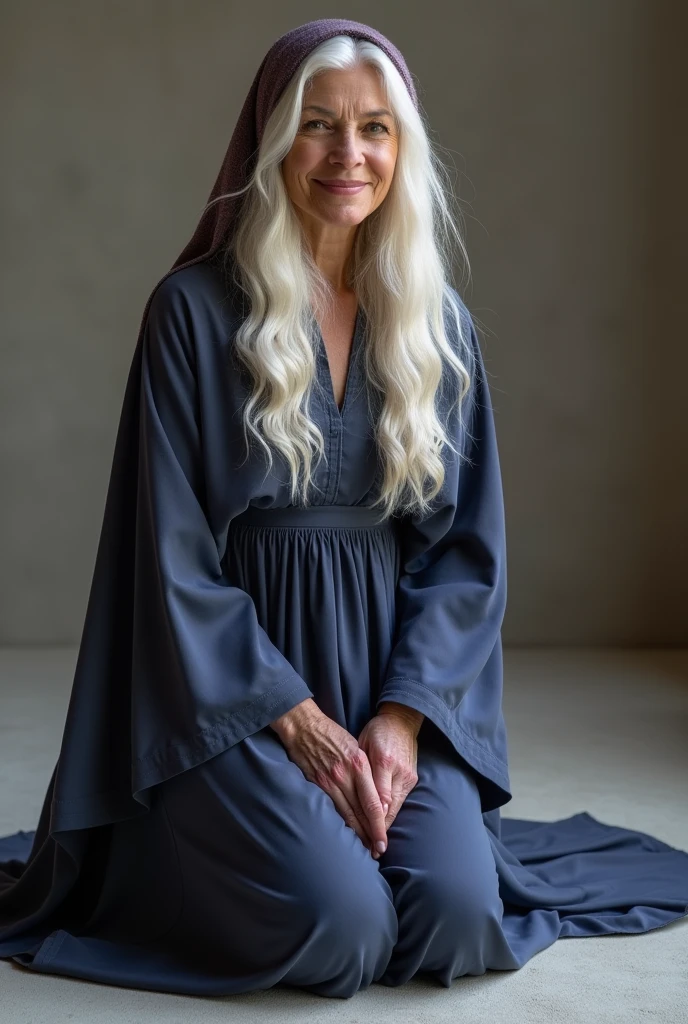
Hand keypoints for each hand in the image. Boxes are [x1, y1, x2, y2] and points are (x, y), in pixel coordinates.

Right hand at [270, 699, 387, 858]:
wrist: (304, 726)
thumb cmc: (333, 734)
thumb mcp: (356, 747)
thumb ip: (366, 770)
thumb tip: (376, 796)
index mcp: (359, 764)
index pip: (372, 803)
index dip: (379, 825)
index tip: (384, 840)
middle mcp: (345, 775)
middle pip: (360, 813)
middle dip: (370, 835)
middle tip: (378, 852)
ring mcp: (328, 782)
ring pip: (345, 814)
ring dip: (355, 833)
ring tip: (364, 848)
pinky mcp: (315, 785)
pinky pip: (329, 808)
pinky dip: (339, 822)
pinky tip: (344, 832)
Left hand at [357, 702, 422, 838]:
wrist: (401, 720)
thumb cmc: (376, 731)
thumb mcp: (361, 746)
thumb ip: (360, 770)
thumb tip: (356, 796)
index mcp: (382, 762)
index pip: (376, 800)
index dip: (370, 821)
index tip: (364, 838)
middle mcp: (398, 771)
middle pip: (388, 809)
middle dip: (379, 831)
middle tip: (372, 851)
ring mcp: (408, 776)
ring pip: (395, 808)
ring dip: (385, 825)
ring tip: (377, 844)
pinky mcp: (412, 778)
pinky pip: (400, 801)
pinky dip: (391, 814)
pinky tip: (383, 826)